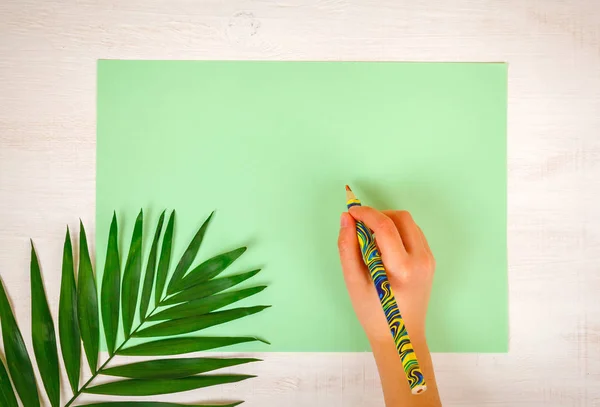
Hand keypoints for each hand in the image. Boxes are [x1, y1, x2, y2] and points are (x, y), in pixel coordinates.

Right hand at [338, 207, 434, 343]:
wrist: (401, 336)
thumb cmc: (373, 314)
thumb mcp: (353, 282)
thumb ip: (347, 247)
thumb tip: (346, 218)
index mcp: (402, 268)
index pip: (385, 226)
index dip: (366, 214)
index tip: (351, 212)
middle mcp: (421, 260)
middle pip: (401, 218)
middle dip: (378, 215)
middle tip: (360, 226)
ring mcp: (429, 260)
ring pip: (409, 224)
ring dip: (388, 223)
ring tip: (370, 239)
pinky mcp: (429, 261)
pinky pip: (413, 234)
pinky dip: (397, 232)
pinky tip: (383, 248)